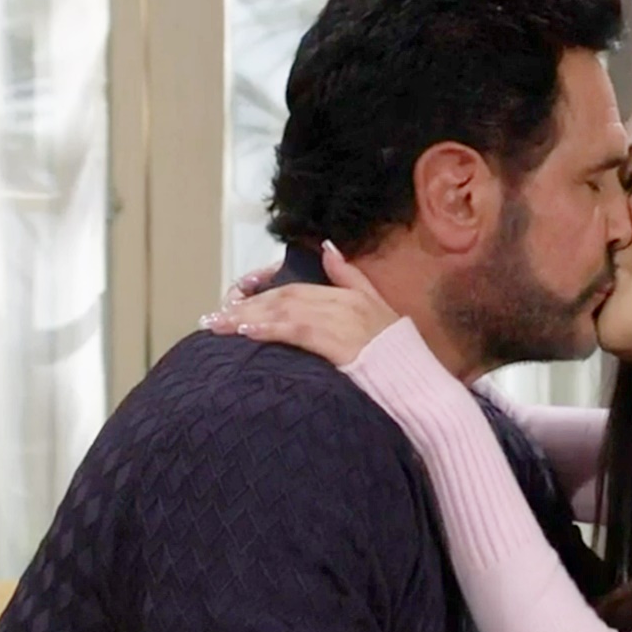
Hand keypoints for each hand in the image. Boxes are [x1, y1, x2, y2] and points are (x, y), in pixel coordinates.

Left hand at [200, 241, 399, 365]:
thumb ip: (351, 277)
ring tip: (219, 326)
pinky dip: (271, 328)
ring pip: (285, 310)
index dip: (261, 292)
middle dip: (246, 306)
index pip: (295, 287)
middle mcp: (343, 301)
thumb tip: (328, 248)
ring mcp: (341, 320)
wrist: (416, 382)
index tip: (234, 301)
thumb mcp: (379, 308)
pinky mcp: (338, 341)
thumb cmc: (398, 355)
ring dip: (248, 317)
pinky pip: (298, 330)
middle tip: (214, 318)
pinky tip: (247, 331)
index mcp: (350, 294)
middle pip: (284, 297)